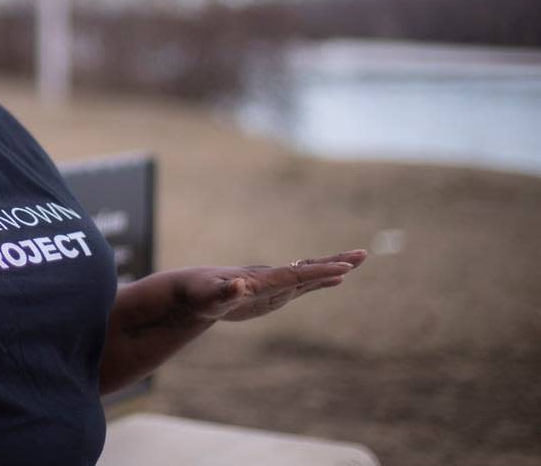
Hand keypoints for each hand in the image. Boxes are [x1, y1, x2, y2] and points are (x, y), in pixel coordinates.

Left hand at [178, 249, 367, 322]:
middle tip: (362, 254)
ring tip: (355, 263)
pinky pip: (301, 285)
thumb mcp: (209, 298)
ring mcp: (272, 284)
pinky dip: (320, 281)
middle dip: (334, 262)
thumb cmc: (199, 294)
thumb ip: (225, 293)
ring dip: (331, 268)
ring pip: (307, 274)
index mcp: (260, 280)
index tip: (344, 269)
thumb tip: (239, 285)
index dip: (319, 273)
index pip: (295, 275)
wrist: (191, 290)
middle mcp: (270, 278)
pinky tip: (334, 280)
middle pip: (307, 268)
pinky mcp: (270, 292)